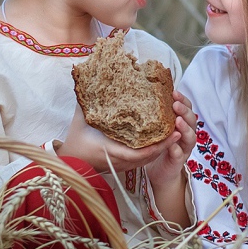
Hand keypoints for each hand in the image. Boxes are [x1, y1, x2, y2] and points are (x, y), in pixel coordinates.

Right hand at [56, 101, 170, 173]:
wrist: (68, 162)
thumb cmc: (74, 141)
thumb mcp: (80, 119)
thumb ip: (87, 102)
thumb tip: (92, 81)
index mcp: (110, 150)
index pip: (139, 153)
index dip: (157, 146)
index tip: (171, 134)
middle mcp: (119, 161)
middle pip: (148, 158)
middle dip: (165, 146)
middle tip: (179, 132)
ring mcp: (121, 166)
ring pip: (146, 161)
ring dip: (161, 149)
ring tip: (174, 134)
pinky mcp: (122, 167)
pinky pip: (141, 161)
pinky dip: (152, 152)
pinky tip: (160, 142)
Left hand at [144, 92, 197, 189]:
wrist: (160, 171)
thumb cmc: (158, 146)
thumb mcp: (158, 129)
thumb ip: (158, 116)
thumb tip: (145, 95)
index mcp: (183, 125)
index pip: (187, 109)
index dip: (183, 100)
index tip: (174, 92)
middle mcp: (186, 135)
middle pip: (192, 121)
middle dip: (185, 112)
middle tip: (175, 105)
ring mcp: (184, 148)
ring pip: (190, 137)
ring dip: (185, 128)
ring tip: (178, 121)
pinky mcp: (178, 161)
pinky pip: (180, 154)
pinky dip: (176, 149)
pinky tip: (171, 145)